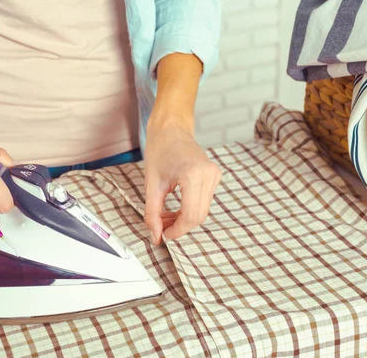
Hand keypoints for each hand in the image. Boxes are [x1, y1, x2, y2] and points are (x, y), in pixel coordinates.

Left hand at [144, 120, 221, 244]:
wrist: (171, 128)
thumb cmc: (159, 150)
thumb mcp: (151, 185)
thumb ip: (152, 213)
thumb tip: (156, 237)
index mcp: (193, 175)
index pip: (190, 216)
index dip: (177, 231)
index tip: (163, 235)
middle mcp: (209, 175)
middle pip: (198, 217)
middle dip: (179, 226)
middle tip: (160, 227)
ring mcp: (215, 175)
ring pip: (202, 211)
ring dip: (183, 219)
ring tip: (164, 215)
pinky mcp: (215, 176)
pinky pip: (204, 202)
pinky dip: (189, 210)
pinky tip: (174, 207)